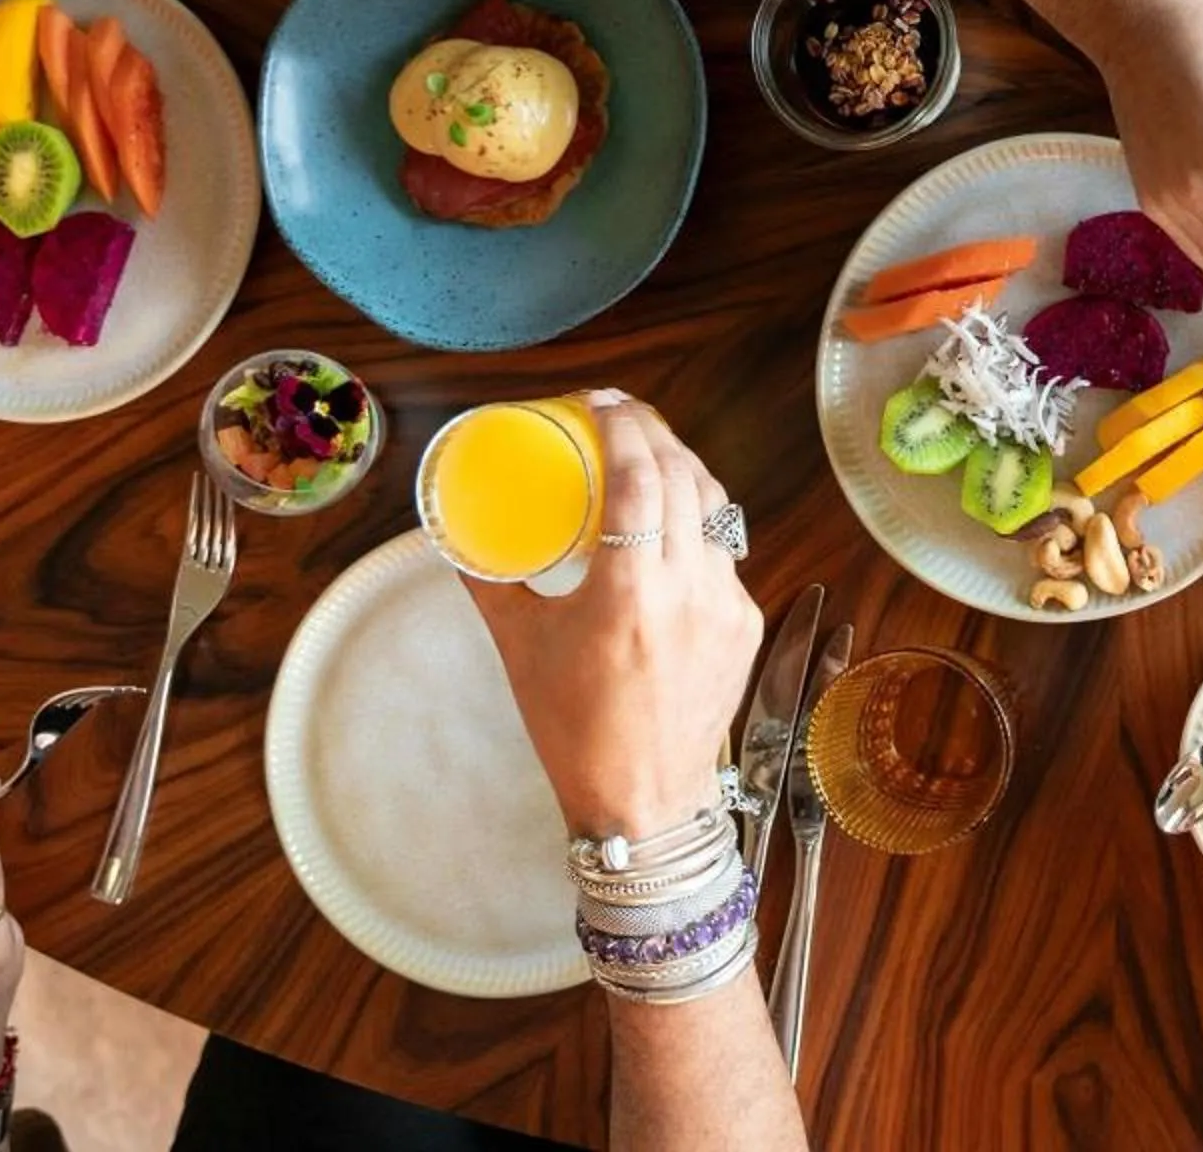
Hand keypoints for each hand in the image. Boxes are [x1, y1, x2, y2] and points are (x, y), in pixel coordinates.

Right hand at [463, 394, 762, 840]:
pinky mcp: (746, 622)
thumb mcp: (521, 649)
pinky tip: (674, 518)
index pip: (639, 478)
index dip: (624, 426)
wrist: (645, 802)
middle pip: (684, 477)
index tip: (602, 401)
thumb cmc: (574, 730)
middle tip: (621, 413)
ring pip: (715, 508)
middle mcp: (687, 589)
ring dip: (684, 468)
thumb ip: (491, 585)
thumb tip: (456, 534)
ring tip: (650, 450)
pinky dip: (698, 523)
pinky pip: (724, 552)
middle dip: (655, 432)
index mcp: (629, 593)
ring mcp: (726, 604)